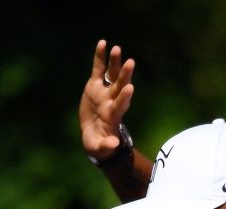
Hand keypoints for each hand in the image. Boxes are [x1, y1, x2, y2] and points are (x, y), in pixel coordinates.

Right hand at [79, 40, 135, 159]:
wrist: (94, 135)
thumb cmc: (98, 144)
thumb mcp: (100, 148)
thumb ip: (106, 146)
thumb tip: (114, 144)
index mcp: (113, 116)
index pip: (121, 105)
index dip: (124, 97)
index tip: (130, 88)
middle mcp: (112, 101)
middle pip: (120, 86)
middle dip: (125, 75)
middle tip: (131, 63)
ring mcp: (104, 92)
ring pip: (112, 75)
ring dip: (115, 63)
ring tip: (116, 49)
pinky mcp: (95, 86)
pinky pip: (99, 69)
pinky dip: (100, 57)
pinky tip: (102, 43)